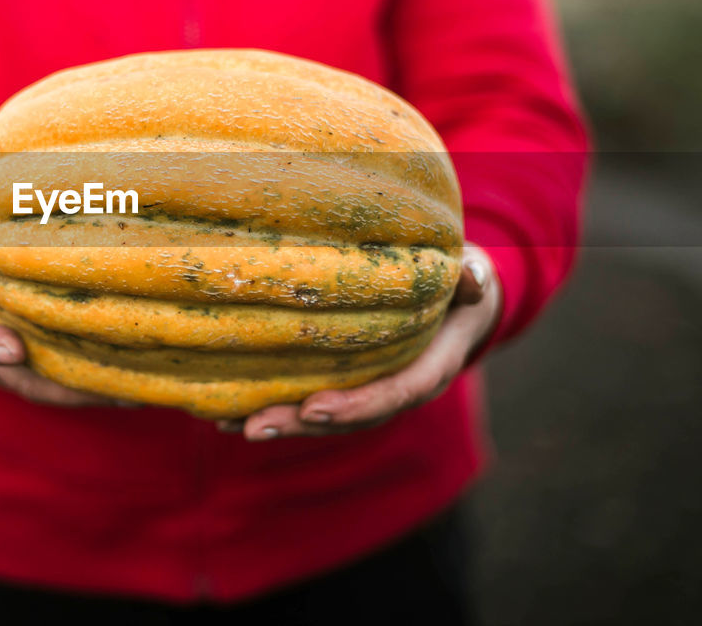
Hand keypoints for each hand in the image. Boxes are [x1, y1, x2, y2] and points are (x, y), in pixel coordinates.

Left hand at [222, 243, 501, 439]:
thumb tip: (474, 279)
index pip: (392, 394)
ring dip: (278, 422)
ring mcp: (370, 391)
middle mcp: (397, 389)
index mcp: (431, 368)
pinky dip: (272, 404)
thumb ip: (472, 280)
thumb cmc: (462, 282)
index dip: (355, 405)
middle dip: (300, 424)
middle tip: (253, 426)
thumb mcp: (473, 275)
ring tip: (229, 423)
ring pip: (324, 417)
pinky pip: (311, 400)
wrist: (460, 300)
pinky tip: (227, 408)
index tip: (314, 408)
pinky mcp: (347, 384)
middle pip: (348, 418)